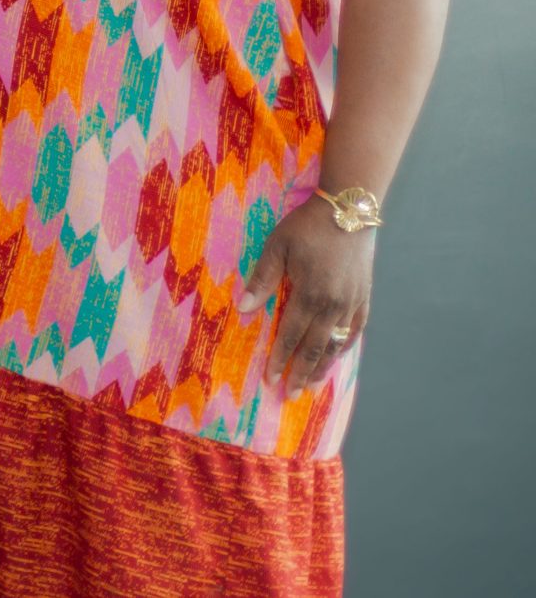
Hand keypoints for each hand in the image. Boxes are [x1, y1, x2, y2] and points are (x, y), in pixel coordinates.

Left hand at [239, 194, 375, 393]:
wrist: (349, 212)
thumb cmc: (307, 227)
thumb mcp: (278, 246)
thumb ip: (262, 279)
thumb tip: (243, 309)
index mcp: (310, 294)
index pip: (291, 335)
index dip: (279, 358)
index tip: (269, 379)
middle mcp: (334, 305)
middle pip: (316, 347)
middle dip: (301, 372)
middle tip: (290, 394)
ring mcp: (352, 303)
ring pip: (336, 343)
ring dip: (323, 366)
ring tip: (311, 385)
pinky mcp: (364, 297)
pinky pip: (355, 330)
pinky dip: (345, 346)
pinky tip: (336, 356)